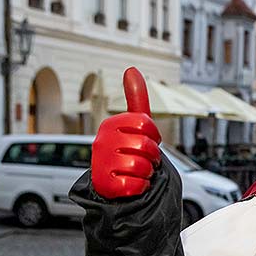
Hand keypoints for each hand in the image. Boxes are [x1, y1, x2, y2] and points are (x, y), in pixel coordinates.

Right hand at [91, 68, 161, 198]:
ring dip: (146, 172)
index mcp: (111, 125)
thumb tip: (131, 69)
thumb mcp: (134, 123)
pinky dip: (139, 186)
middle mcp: (102, 141)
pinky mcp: (104, 185)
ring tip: (136, 171)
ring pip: (142, 166)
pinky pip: (135, 185)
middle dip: (151, 155)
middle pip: (146, 146)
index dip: (154, 134)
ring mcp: (101, 163)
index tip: (148, 139)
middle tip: (142, 158)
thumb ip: (135, 98)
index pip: (146, 124)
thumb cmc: (128, 151)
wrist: (114, 184)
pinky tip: (130, 183)